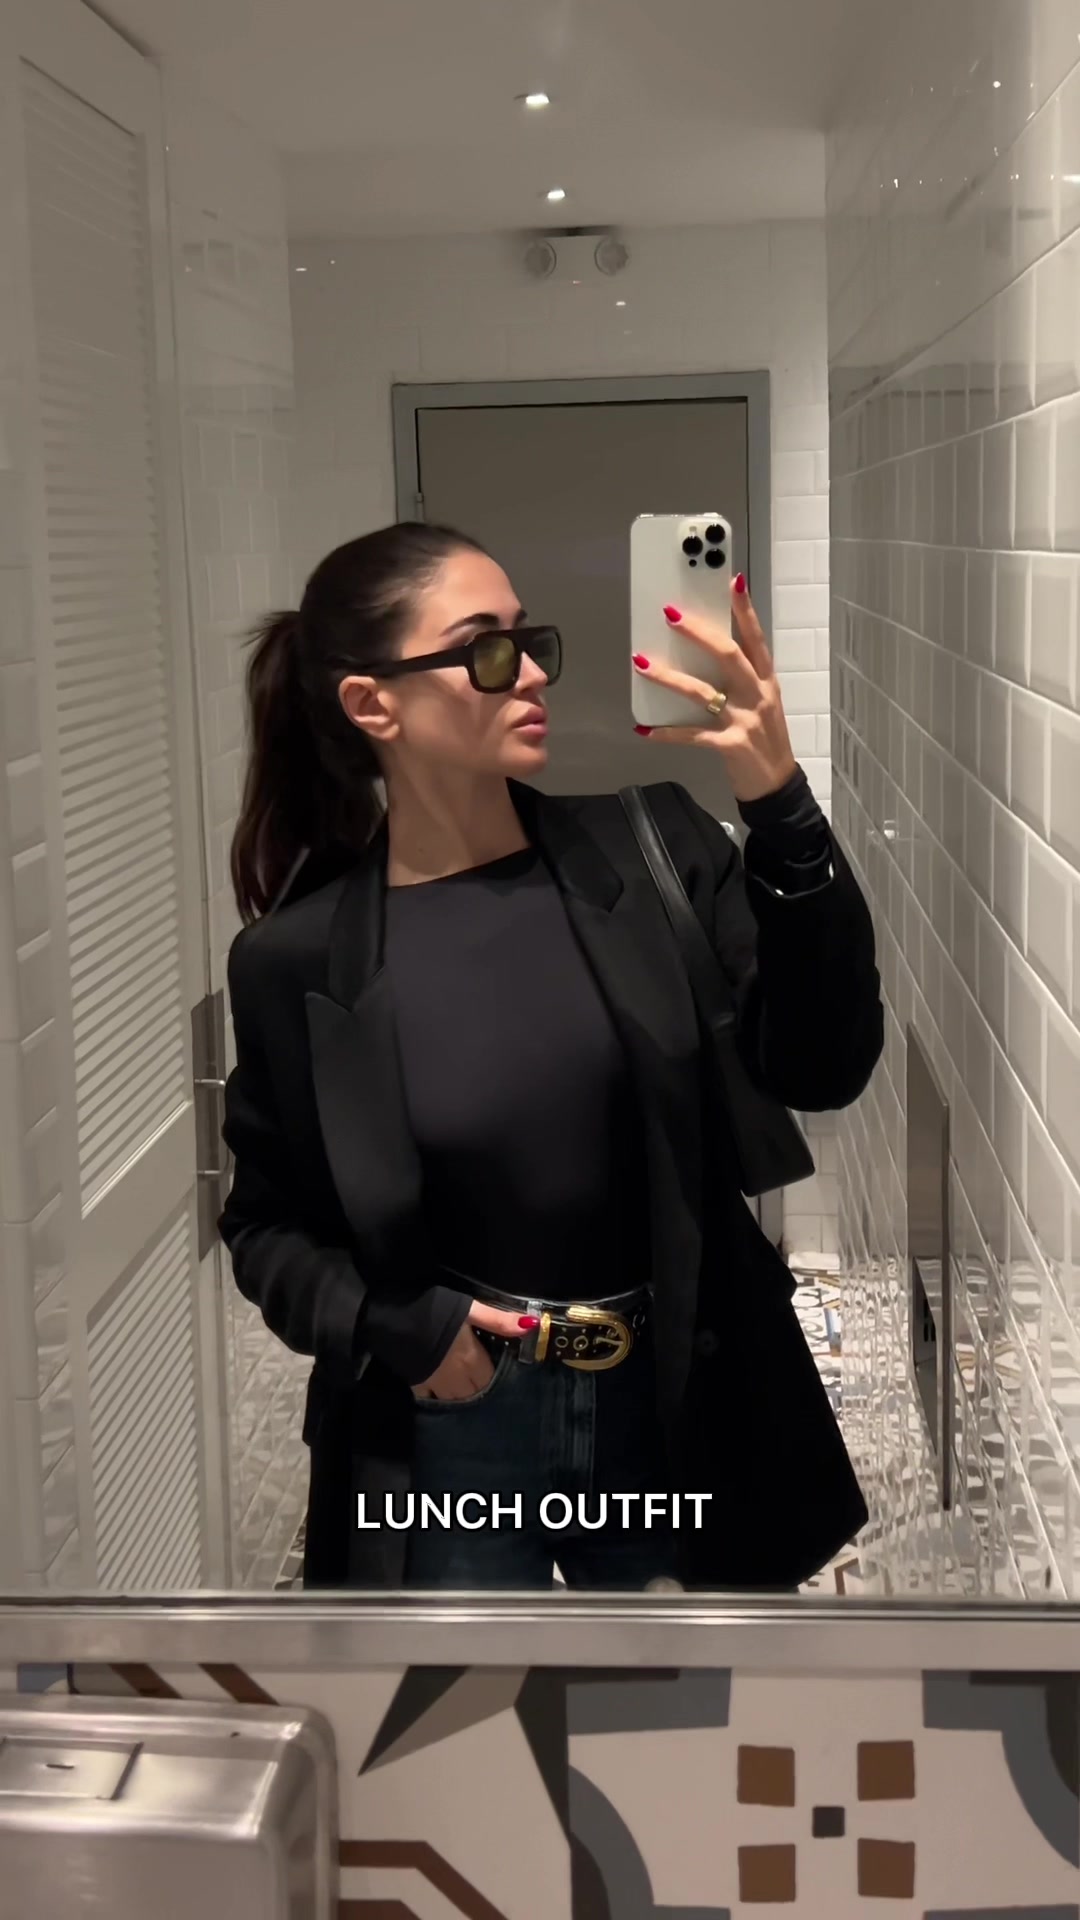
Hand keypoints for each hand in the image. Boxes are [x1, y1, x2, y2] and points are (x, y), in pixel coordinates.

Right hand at [412, 1299, 531, 1400]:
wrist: (392, 1318)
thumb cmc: (434, 1310)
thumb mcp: (469, 1309)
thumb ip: (498, 1319)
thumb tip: (530, 1326)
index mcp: (471, 1360)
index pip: (490, 1379)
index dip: (494, 1376)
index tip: (496, 1370)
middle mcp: (456, 1379)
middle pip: (474, 1394)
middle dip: (480, 1390)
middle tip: (481, 1380)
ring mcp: (434, 1385)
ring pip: (455, 1401)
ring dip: (462, 1397)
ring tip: (464, 1389)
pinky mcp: (415, 1384)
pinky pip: (430, 1400)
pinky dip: (436, 1400)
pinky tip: (438, 1394)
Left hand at [632, 574, 798, 804]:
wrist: (777, 786)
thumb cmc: (765, 740)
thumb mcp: (763, 704)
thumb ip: (742, 680)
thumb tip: (707, 652)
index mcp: (766, 682)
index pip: (756, 639)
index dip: (745, 610)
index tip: (733, 582)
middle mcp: (757, 696)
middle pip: (728, 655)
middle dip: (699, 633)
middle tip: (671, 615)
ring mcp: (743, 720)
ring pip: (701, 692)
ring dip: (668, 676)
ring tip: (641, 663)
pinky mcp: (729, 745)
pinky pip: (691, 735)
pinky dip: (666, 733)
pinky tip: (643, 730)